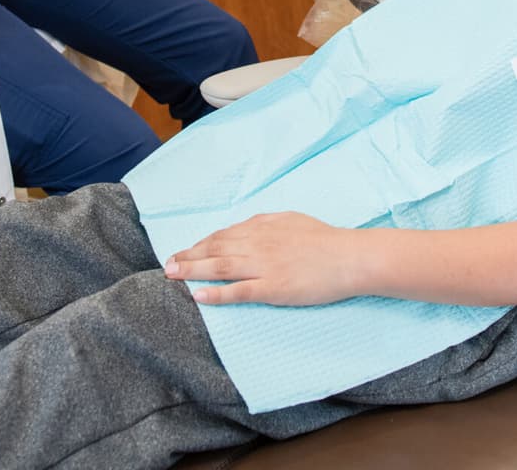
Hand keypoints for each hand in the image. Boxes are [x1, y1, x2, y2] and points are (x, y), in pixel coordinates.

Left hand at [165, 213, 358, 306]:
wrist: (349, 257)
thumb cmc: (325, 240)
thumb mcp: (291, 220)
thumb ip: (266, 223)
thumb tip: (246, 227)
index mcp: (263, 227)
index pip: (223, 235)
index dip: (200, 244)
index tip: (185, 251)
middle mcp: (258, 244)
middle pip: (214, 250)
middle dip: (188, 257)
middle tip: (167, 265)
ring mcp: (264, 266)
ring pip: (220, 268)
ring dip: (193, 272)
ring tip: (173, 276)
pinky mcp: (273, 288)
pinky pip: (238, 291)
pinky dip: (216, 294)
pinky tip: (199, 296)